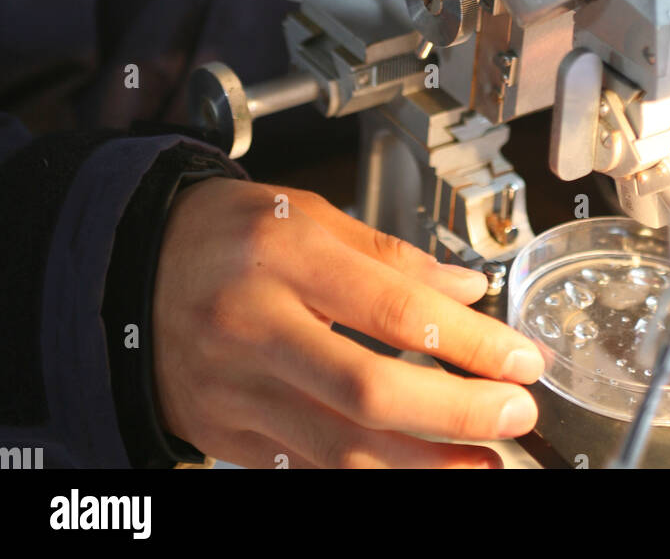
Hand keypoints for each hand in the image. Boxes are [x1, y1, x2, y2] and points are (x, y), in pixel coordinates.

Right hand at [152, 179, 543, 468]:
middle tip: (515, 414)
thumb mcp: (307, 215)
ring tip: (483, 460)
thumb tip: (466, 293)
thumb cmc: (225, 234)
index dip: (467, 343)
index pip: (392, 310)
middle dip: (457, 413)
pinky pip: (306, 467)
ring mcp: (235, 388)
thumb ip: (391, 256)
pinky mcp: (225, 432)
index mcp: (282, 256)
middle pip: (370, 391)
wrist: (128, 270)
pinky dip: (367, 474)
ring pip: (340, 447)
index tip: (520, 359)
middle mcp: (254, 325)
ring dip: (424, 463)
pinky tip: (414, 469)